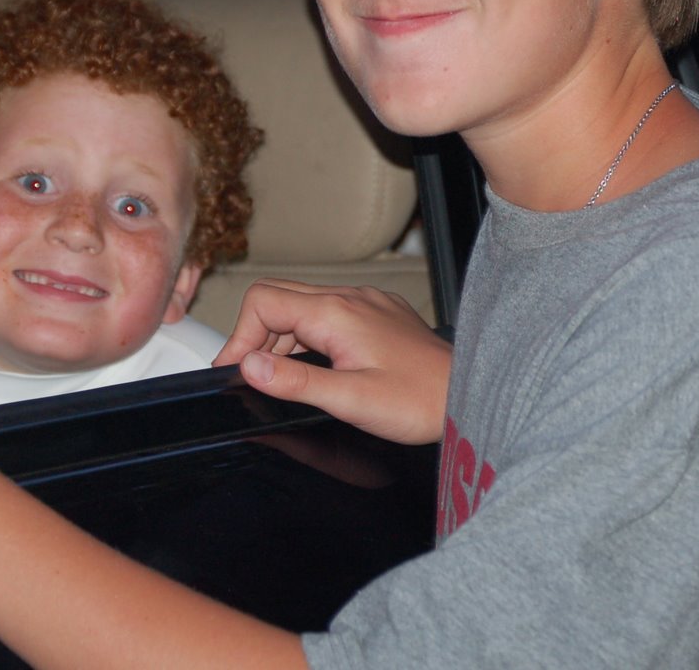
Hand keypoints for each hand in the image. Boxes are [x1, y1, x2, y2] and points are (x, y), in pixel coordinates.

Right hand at [215, 279, 451, 444]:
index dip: (239, 336)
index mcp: (336, 313)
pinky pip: (329, 312)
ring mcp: (365, 302)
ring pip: (303, 305)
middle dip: (256, 335)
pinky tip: (319, 366)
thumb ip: (296, 381)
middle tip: (251, 375)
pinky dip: (310, 335)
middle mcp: (349, 298)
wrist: (465, 395)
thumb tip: (249, 365)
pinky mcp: (377, 313)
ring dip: (283, 337)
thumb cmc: (419, 400)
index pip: (263, 302)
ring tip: (285, 377)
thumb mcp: (350, 400)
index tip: (234, 370)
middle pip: (278, 298)